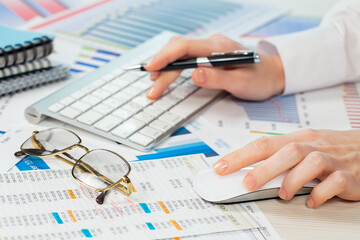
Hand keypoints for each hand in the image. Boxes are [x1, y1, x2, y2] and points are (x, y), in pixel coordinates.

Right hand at [145, 34, 284, 100]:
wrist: (273, 72)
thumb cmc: (260, 78)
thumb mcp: (242, 83)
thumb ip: (218, 79)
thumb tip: (194, 74)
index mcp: (219, 48)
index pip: (185, 46)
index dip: (165, 56)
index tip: (151, 68)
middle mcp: (212, 43)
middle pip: (178, 50)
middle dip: (162, 68)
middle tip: (152, 90)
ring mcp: (210, 48)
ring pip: (180, 52)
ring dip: (165, 67)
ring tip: (155, 83)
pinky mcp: (208, 54)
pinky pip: (185, 56)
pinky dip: (173, 65)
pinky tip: (166, 74)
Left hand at [213, 129, 359, 207]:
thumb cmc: (332, 148)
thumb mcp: (304, 146)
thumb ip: (280, 157)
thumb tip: (249, 171)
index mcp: (298, 139)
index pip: (264, 144)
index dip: (241, 156)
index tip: (221, 167)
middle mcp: (314, 146)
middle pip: (286, 151)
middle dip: (263, 168)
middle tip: (247, 183)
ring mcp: (332, 160)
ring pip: (310, 164)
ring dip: (292, 181)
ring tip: (283, 194)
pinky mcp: (349, 175)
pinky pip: (333, 184)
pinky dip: (319, 194)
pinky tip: (311, 201)